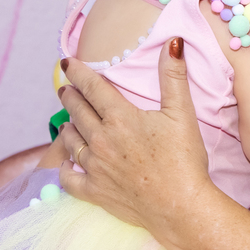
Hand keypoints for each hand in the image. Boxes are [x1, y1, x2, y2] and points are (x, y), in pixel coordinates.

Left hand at [57, 38, 211, 233]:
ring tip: (68, 122)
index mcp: (120, 118)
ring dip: (67, 129)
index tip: (68, 63)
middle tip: (65, 90)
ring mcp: (95, 167)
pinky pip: (68, 179)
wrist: (181, 207)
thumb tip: (173, 42)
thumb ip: (174, 77)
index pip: (91, 87)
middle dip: (70, 97)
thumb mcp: (182, 113)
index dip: (78, 72)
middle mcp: (101, 140)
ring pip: (71, 141)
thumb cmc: (184, 160)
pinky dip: (64, 169)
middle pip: (77, 111)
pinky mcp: (95, 192)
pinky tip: (65, 164)